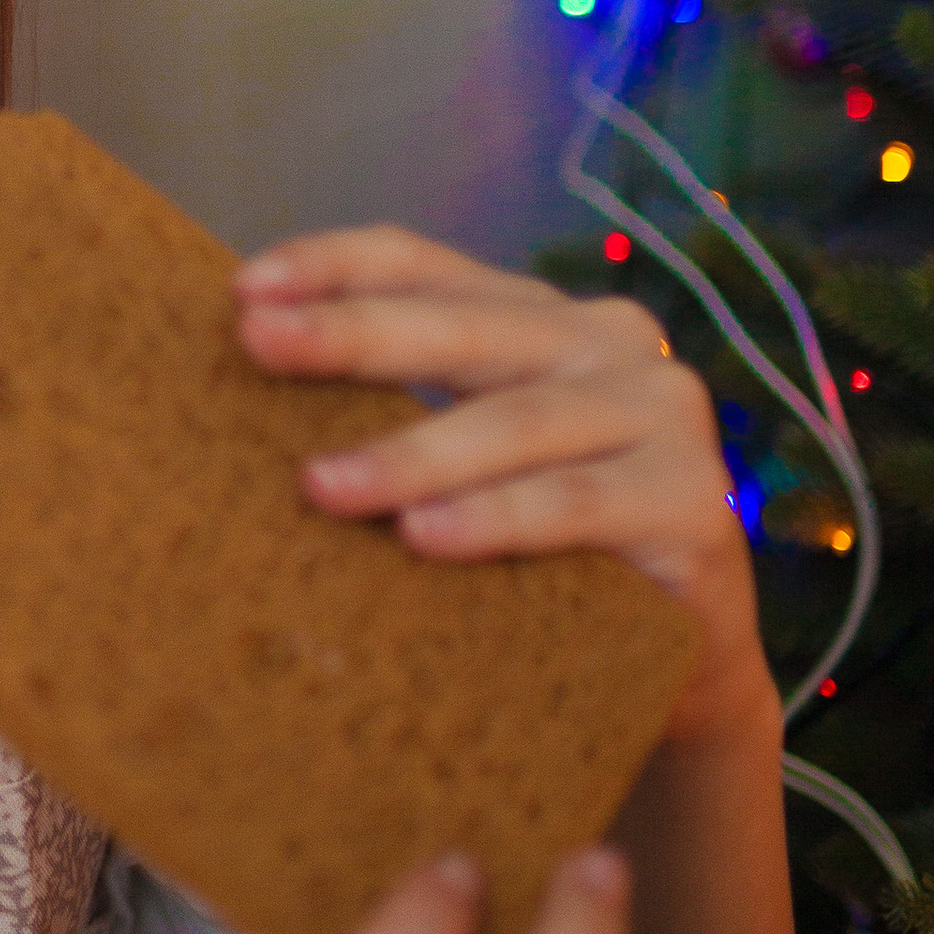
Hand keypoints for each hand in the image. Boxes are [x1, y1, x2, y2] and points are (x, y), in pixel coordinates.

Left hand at [234, 224, 770, 751]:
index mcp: (541, 317)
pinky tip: (423, 536)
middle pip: (462, 328)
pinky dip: (492, 519)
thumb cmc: (540, 556)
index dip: (336, 265)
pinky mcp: (692, 501)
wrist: (679, 667)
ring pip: (514, 422)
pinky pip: (572, 505)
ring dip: (410, 452)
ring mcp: (662, 413)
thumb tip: (245, 377)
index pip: (426, 266)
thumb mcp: (466, 467)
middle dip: (352, 334)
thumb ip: (394, 413)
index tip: (241, 288)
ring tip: (320, 485)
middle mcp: (609, 342)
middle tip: (258, 343)